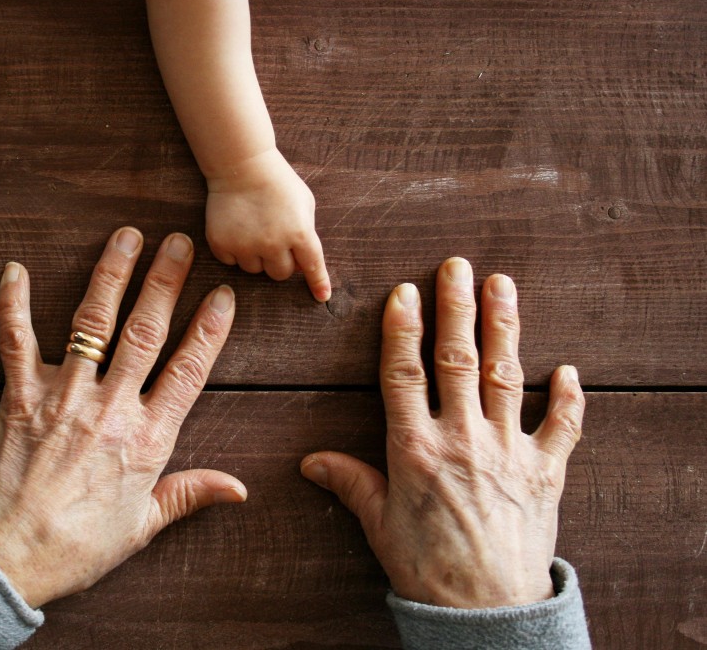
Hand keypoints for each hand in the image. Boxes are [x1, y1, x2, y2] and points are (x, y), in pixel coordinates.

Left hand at [0, 228, 245, 608]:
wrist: (8, 556)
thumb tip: (240, 489)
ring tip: (126, 237)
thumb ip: (189, 495)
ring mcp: (64, 398)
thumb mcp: (143, 525)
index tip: (222, 295)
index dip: (208, 330)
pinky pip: (16, 342)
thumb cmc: (77, 546)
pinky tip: (14, 271)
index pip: (188, 371)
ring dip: (111, 276)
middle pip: (146, 333)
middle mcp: (111, 410)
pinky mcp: (20, 397)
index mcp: (147, 441)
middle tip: (180, 242)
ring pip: (93, 326)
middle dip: (165, 282)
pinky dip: (12, 306)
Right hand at [205, 148, 330, 301]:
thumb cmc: (278, 182)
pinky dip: (234, 251)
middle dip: (280, 262)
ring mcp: (246, 245)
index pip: (312, 266)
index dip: (318, 283)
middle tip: (273, 240)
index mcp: (299, 232)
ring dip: (256, 257)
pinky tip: (236, 229)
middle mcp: (273, 243)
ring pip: (255, 270)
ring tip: (253, 229)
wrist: (241, 165)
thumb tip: (302, 262)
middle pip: (280, 274)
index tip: (321, 296)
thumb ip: (306, 232)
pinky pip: (231, 262)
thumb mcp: (304, 203)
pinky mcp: (222, 243)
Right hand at [301, 258, 584, 607]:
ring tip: (503, 286)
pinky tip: (569, 369)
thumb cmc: (427, 569)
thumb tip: (310, 462)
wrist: (487, 612)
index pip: (405, 373)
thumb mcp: (380, 524)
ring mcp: (506, 450)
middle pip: (458, 359)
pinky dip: (567, 397)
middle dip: (457, 308)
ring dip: (505, 327)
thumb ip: (350, 483)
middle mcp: (461, 438)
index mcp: (415, 447)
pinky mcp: (544, 471)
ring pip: (505, 375)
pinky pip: (560, 426)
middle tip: (458, 267)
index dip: (404, 329)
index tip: (405, 293)